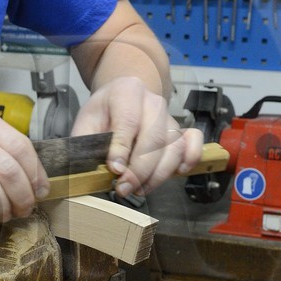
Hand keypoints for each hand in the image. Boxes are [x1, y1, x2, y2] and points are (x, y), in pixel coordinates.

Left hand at [71, 77, 202, 198]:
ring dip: (158, 174)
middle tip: (124, 188)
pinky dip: (190, 159)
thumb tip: (94, 170)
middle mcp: (153, 102)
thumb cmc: (104, 113)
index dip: (122, 147)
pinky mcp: (181, 130)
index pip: (128, 120)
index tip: (115, 170)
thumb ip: (87, 143)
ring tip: (139, 189)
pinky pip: (194, 143)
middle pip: (155, 137)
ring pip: (174, 146)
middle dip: (140, 169)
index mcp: (127, 91)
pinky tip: (176, 173)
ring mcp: (170, 116)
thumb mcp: (86, 121)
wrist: (122, 98)